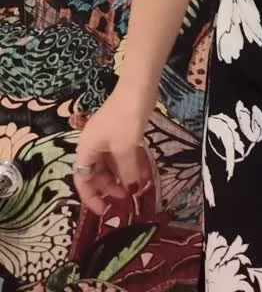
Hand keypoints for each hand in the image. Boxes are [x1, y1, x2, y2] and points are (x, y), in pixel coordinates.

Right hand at [73, 84, 155, 214]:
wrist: (138, 87)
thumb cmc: (126, 118)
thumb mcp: (126, 149)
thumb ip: (127, 173)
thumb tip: (131, 191)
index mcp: (86, 149)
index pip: (81, 179)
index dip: (91, 197)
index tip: (105, 211)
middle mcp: (93, 144)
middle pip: (96, 173)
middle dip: (109, 187)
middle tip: (127, 197)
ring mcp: (107, 137)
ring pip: (110, 164)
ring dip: (122, 177)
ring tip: (137, 187)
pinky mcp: (120, 131)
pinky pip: (121, 154)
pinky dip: (130, 164)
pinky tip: (143, 173)